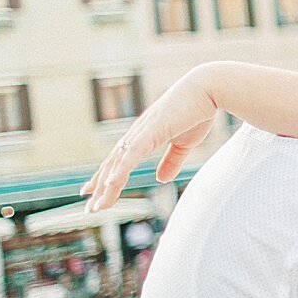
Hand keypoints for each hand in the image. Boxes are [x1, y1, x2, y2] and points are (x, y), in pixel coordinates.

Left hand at [81, 68, 219, 210]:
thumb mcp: (184, 143)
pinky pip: (132, 155)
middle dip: (100, 187)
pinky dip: (120, 170)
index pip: (119, 160)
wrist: (208, 89)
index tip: (95, 192)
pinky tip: (110, 184)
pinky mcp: (151, 131)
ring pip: (118, 164)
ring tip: (96, 205)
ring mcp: (142, 132)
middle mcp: (137, 134)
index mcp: (144, 136)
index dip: (106, 177)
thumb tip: (160, 178)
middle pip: (112, 164)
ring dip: (106, 186)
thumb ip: (171, 161)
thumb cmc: (198, 112)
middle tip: (89, 208)